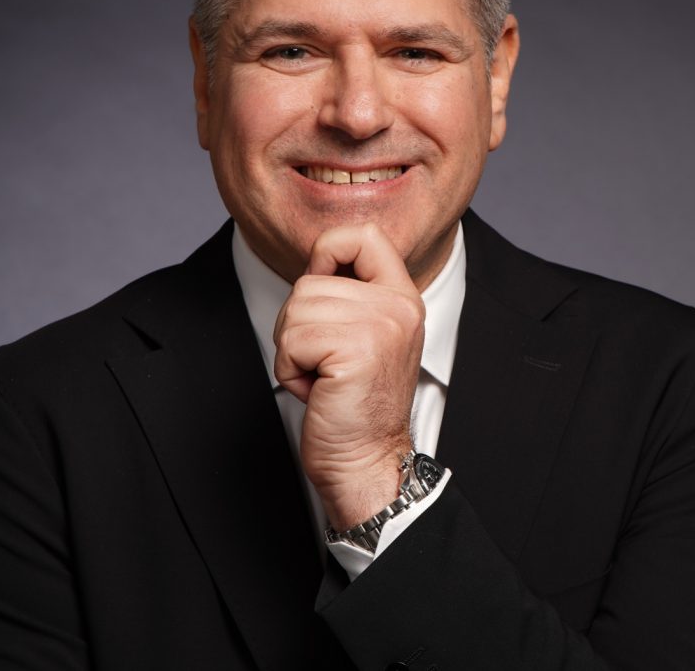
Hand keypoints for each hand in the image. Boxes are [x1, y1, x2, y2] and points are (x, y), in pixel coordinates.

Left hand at [273, 223, 423, 530]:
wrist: (366, 460)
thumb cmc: (354, 404)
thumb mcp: (365, 335)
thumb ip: (350, 294)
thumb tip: (315, 260)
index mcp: (402, 297)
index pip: (362, 235)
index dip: (327, 253)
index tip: (324, 292)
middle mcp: (398, 306)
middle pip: (310, 281)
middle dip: (298, 326)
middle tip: (326, 363)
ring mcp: (381, 326)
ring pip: (296, 310)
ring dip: (293, 350)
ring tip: (323, 377)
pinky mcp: (356, 350)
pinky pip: (292, 340)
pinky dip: (291, 370)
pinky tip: (318, 390)